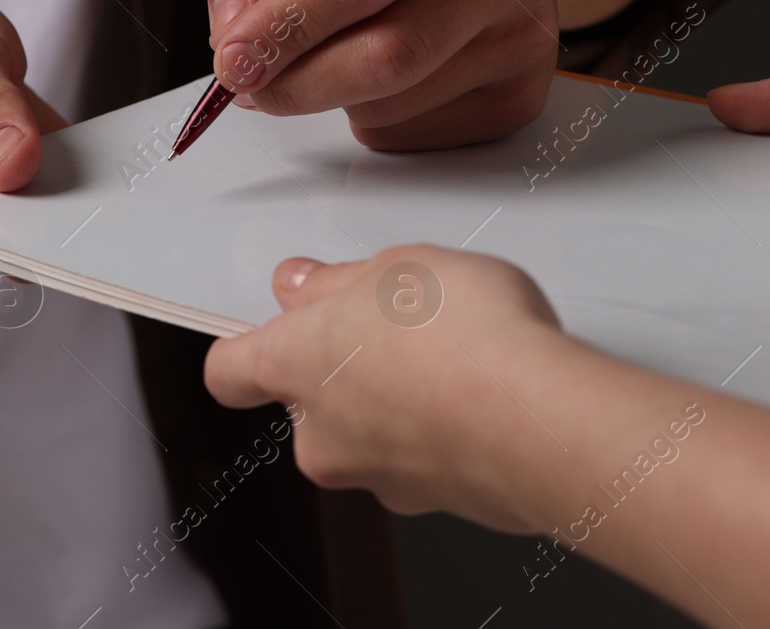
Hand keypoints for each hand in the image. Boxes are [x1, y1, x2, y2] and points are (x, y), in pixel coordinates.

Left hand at [192, 0, 560, 149]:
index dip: (293, 19)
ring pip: (393, 102)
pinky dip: (363, 119)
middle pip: (390, 51)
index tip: (234, 56)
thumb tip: (231, 29)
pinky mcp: (521, 96)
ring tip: (317, 59)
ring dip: (327, 97)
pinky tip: (369, 79)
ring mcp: (527, 34)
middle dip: (298, 78)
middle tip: (246, 83)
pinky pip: (411, 134)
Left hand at [204, 243, 567, 529]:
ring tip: (456, 352)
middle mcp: (321, 436)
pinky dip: (446, 430)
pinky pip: (424, 457)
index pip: (230, 371)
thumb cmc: (464, 340)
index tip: (274, 327)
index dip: (246, 349)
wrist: (539, 422)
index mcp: (293, 367)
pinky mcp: (433, 503)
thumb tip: (313, 287)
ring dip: (400, 399)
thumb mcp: (394, 266)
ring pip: (370, 433)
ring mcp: (377, 478)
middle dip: (348, 367)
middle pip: (310, 402)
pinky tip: (486, 392)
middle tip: (395, 323)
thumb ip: (338, 282)